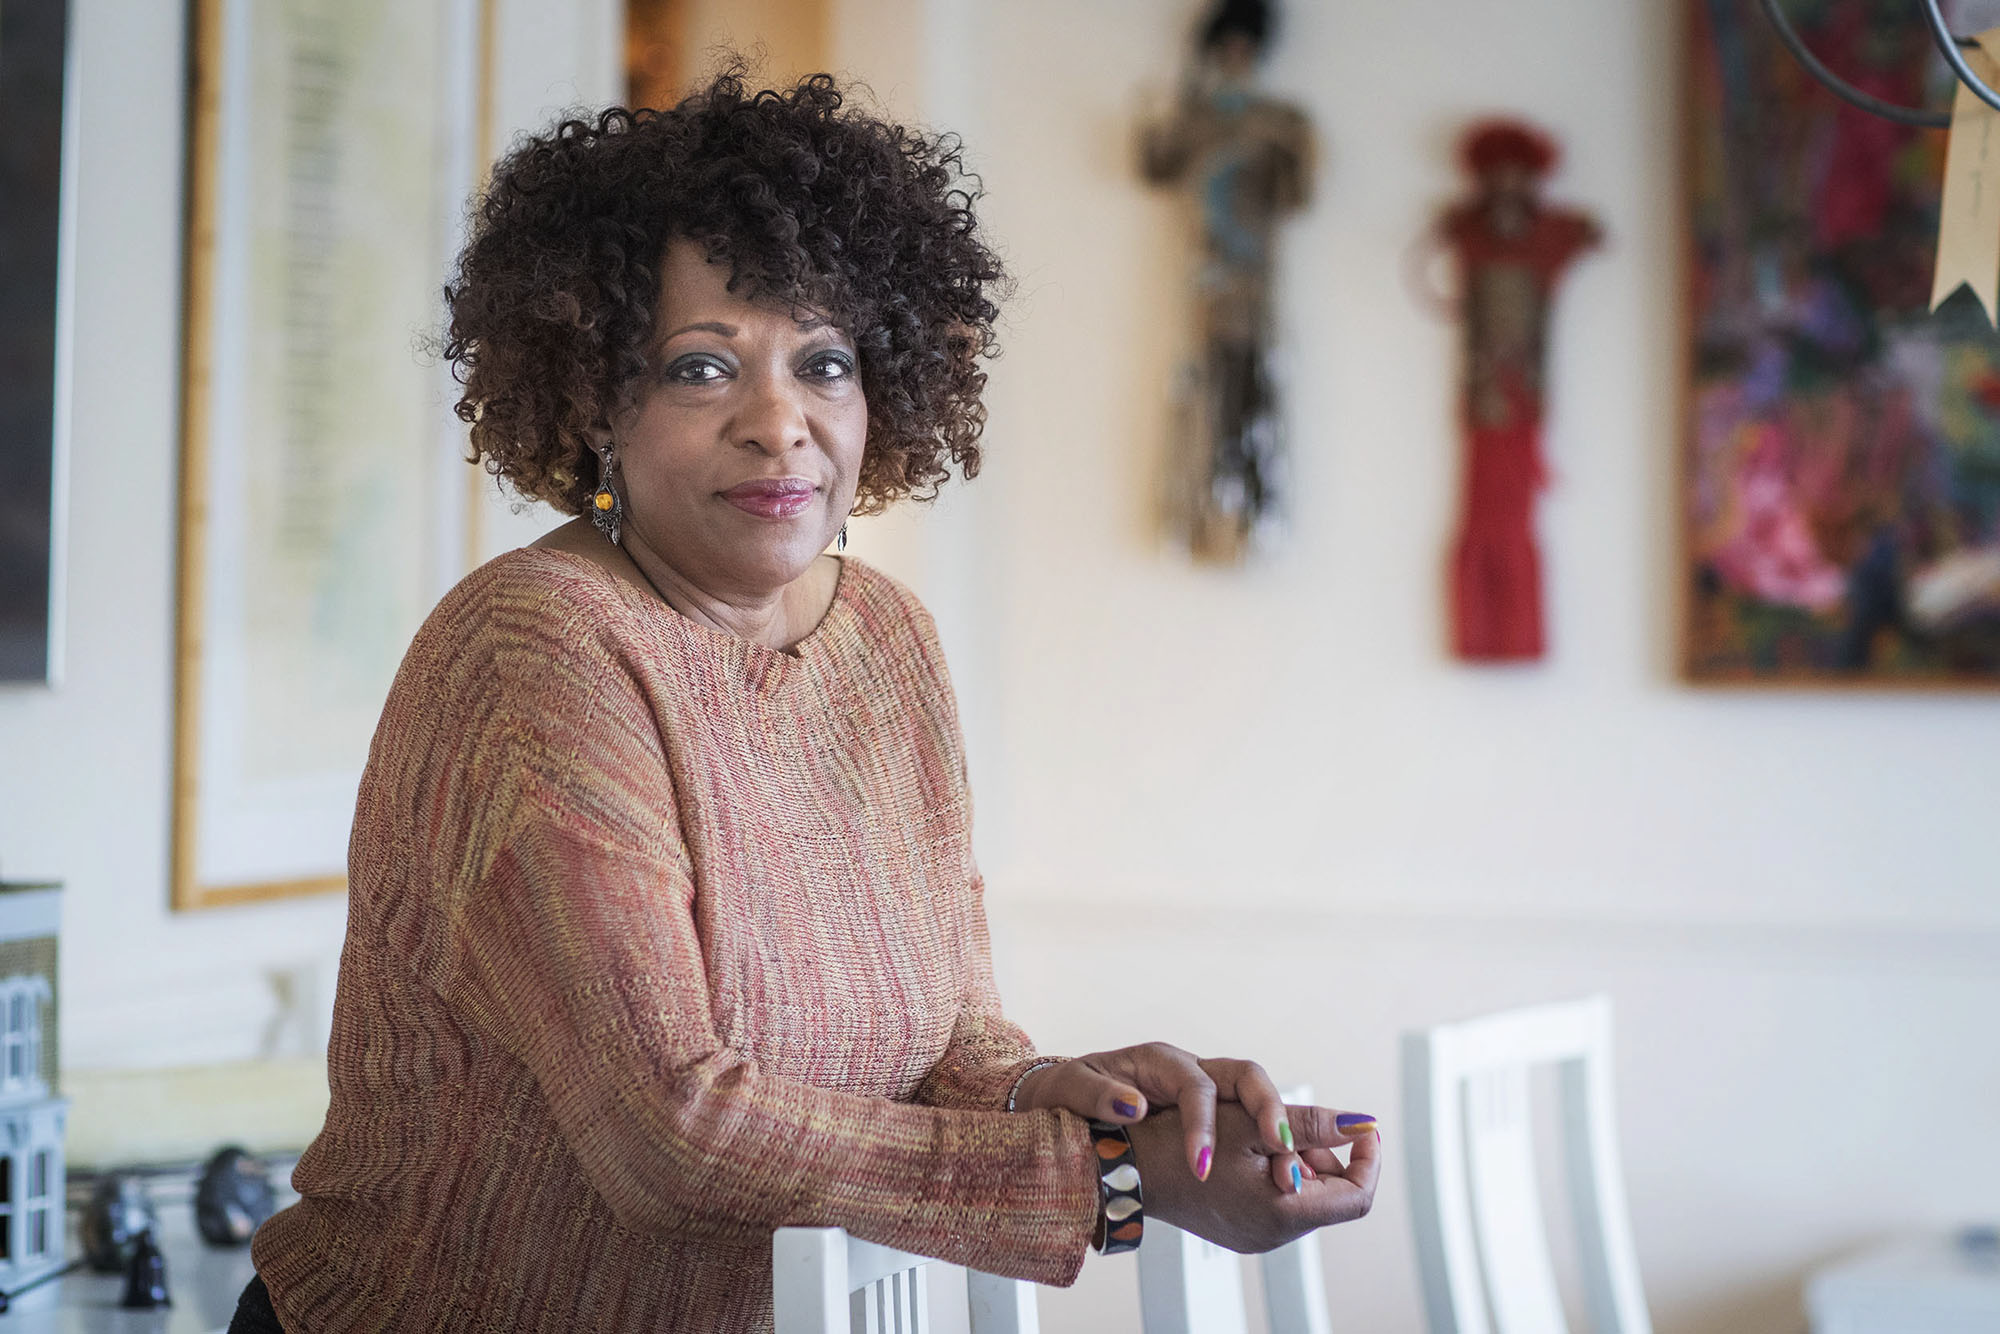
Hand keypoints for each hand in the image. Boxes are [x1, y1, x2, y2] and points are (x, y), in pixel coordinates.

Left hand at [1013, 1045, 1319, 1192]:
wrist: (1065, 1102)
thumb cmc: (1065, 1092)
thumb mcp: (1069, 1088)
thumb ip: (1096, 1093)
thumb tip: (1133, 1104)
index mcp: (1158, 1061)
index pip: (1195, 1085)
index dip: (1203, 1123)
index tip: (1202, 1165)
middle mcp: (1190, 1071)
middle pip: (1246, 1077)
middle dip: (1268, 1112)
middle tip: (1281, 1154)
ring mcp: (1206, 1092)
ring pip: (1257, 1098)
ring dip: (1279, 1132)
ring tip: (1292, 1175)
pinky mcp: (1214, 1118)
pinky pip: (1251, 1125)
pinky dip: (1273, 1147)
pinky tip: (1287, 1178)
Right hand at [1129, 1102, 1378, 1253]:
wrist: (1132, 1169)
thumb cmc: (1184, 1144)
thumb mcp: (1254, 1124)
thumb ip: (1312, 1125)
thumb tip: (1359, 1126)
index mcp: (1284, 1213)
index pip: (1358, 1195)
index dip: (1368, 1158)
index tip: (1362, 1129)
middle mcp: (1275, 1234)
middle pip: (1333, 1195)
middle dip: (1328, 1155)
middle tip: (1302, 1123)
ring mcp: (1257, 1236)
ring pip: (1306, 1197)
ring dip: (1302, 1161)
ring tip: (1272, 1133)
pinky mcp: (1242, 1229)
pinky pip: (1279, 1202)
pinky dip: (1279, 1174)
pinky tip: (1255, 1151)